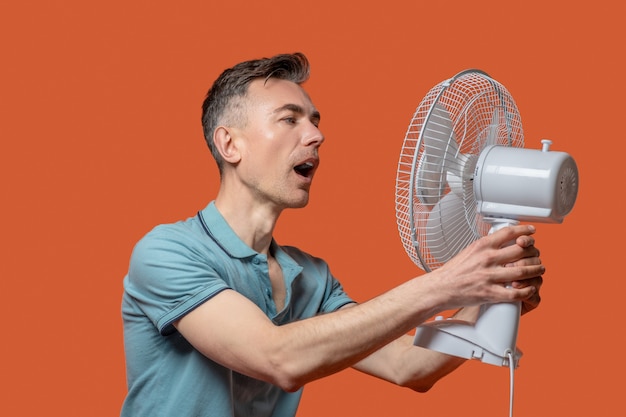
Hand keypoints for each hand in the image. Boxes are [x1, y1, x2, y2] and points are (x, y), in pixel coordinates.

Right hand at [428, 225, 544, 310]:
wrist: (440, 288)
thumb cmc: (453, 272)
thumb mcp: (468, 251)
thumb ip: (485, 246)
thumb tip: (499, 241)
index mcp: (482, 246)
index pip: (509, 232)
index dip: (524, 231)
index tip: (531, 232)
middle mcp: (487, 258)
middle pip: (521, 250)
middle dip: (534, 252)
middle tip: (537, 254)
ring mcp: (489, 276)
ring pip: (523, 271)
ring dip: (536, 270)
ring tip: (539, 269)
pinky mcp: (490, 293)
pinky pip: (515, 292)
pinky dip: (527, 290)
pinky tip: (529, 288)